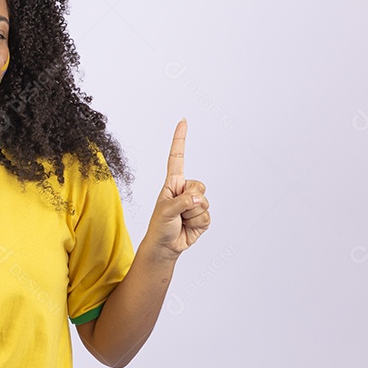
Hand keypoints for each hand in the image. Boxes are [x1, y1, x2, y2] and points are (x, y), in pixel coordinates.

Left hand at [145, 119, 209, 259]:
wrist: (165, 246)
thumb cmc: (160, 226)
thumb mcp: (165, 212)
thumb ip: (181, 202)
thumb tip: (198, 199)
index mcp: (173, 183)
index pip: (177, 157)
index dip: (180, 140)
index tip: (183, 122)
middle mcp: (185, 190)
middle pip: (199, 186)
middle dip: (189, 201)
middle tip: (177, 212)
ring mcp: (195, 203)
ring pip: (204, 203)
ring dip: (192, 215)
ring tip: (181, 221)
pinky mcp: (202, 216)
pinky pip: (207, 216)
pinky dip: (197, 224)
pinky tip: (188, 227)